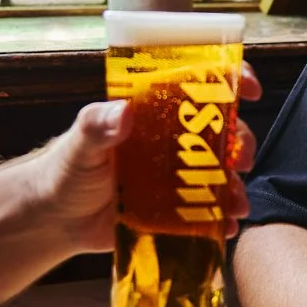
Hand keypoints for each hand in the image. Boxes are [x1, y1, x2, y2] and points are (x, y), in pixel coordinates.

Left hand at [34, 61, 262, 256]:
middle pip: (224, 131)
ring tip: (237, 204)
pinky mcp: (177, 208)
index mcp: (157, 112)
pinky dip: (222, 218)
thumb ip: (97, 125)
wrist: (56, 218)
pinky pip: (209, 210)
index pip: (202, 85)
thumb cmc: (66, 168)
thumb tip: (122, 111)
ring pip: (223, 173)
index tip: (250, 88)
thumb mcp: (79, 143)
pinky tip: (227, 226)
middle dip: (243, 142)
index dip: (233, 80)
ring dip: (237, 186)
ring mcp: (180, 175)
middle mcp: (176, 139)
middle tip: (242, 160)